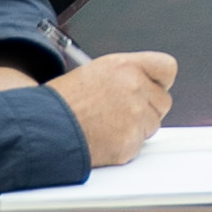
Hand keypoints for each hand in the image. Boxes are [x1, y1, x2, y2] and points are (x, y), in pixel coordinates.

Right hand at [57, 47, 178, 166]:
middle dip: (148, 108)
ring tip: (107, 125)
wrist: (44, 127)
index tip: (154, 86)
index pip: (167, 67)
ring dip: (137, 127)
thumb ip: (124, 76)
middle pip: (163, 100)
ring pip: (153, 124)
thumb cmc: (62, 101)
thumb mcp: (93, 73)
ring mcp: (134, 116)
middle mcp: (134, 88)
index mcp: (124, 66)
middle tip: (123, 112)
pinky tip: (104, 138)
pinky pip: (139, 144)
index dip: (160, 80)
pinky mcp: (130, 141)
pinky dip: (125, 145)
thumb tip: (143, 83)